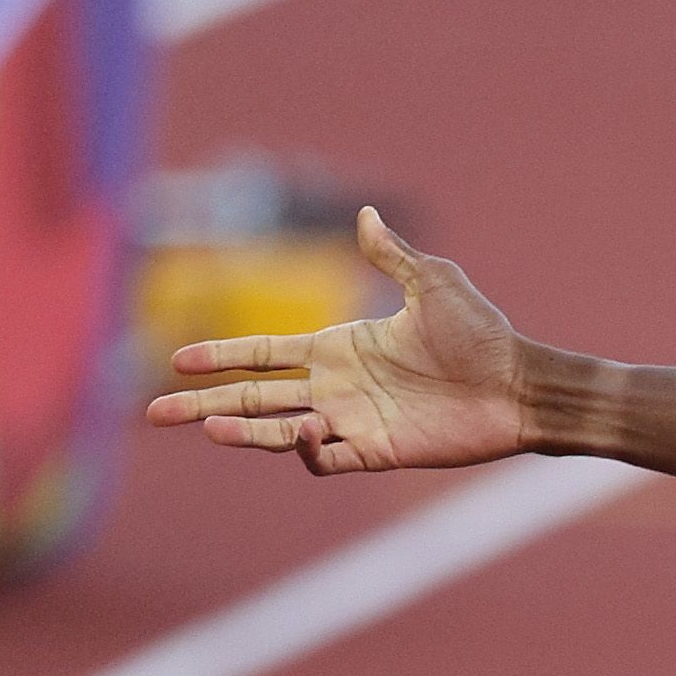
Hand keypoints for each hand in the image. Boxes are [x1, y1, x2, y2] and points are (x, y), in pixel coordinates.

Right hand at [147, 208, 538, 473]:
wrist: (520, 385)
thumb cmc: (482, 334)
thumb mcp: (434, 284)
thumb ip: (392, 256)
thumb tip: (365, 214)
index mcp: (339, 347)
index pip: (264, 353)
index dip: (219, 356)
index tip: (176, 359)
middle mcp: (337, 386)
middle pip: (255, 396)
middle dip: (204, 401)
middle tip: (155, 413)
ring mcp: (354, 421)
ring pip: (279, 430)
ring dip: (243, 430)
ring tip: (208, 427)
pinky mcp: (378, 452)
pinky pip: (329, 460)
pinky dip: (310, 452)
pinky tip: (304, 434)